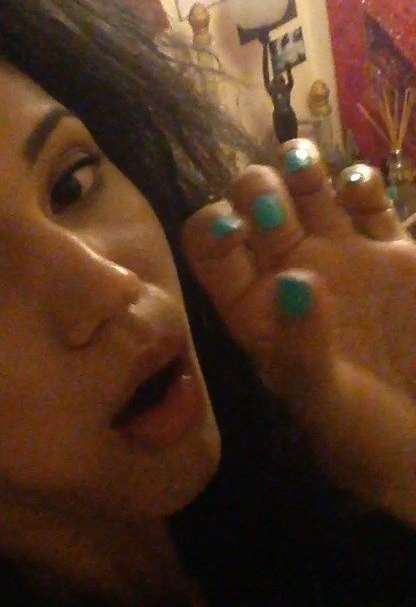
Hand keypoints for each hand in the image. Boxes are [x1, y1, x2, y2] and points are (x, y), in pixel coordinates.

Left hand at [181, 140, 415, 527]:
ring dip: (299, 166)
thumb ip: (303, 345)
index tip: (234, 227)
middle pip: (254, 203)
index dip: (213, 228)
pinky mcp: (394, 253)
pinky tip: (359, 190)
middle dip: (257, 189)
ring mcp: (342, 258)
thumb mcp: (327, 405)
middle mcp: (289, 275)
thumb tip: (292, 281)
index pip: (212, 250)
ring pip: (307, 188)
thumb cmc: (368, 440)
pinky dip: (360, 182)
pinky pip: (367, 199)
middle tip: (278, 207)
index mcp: (254, 311)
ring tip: (306, 166)